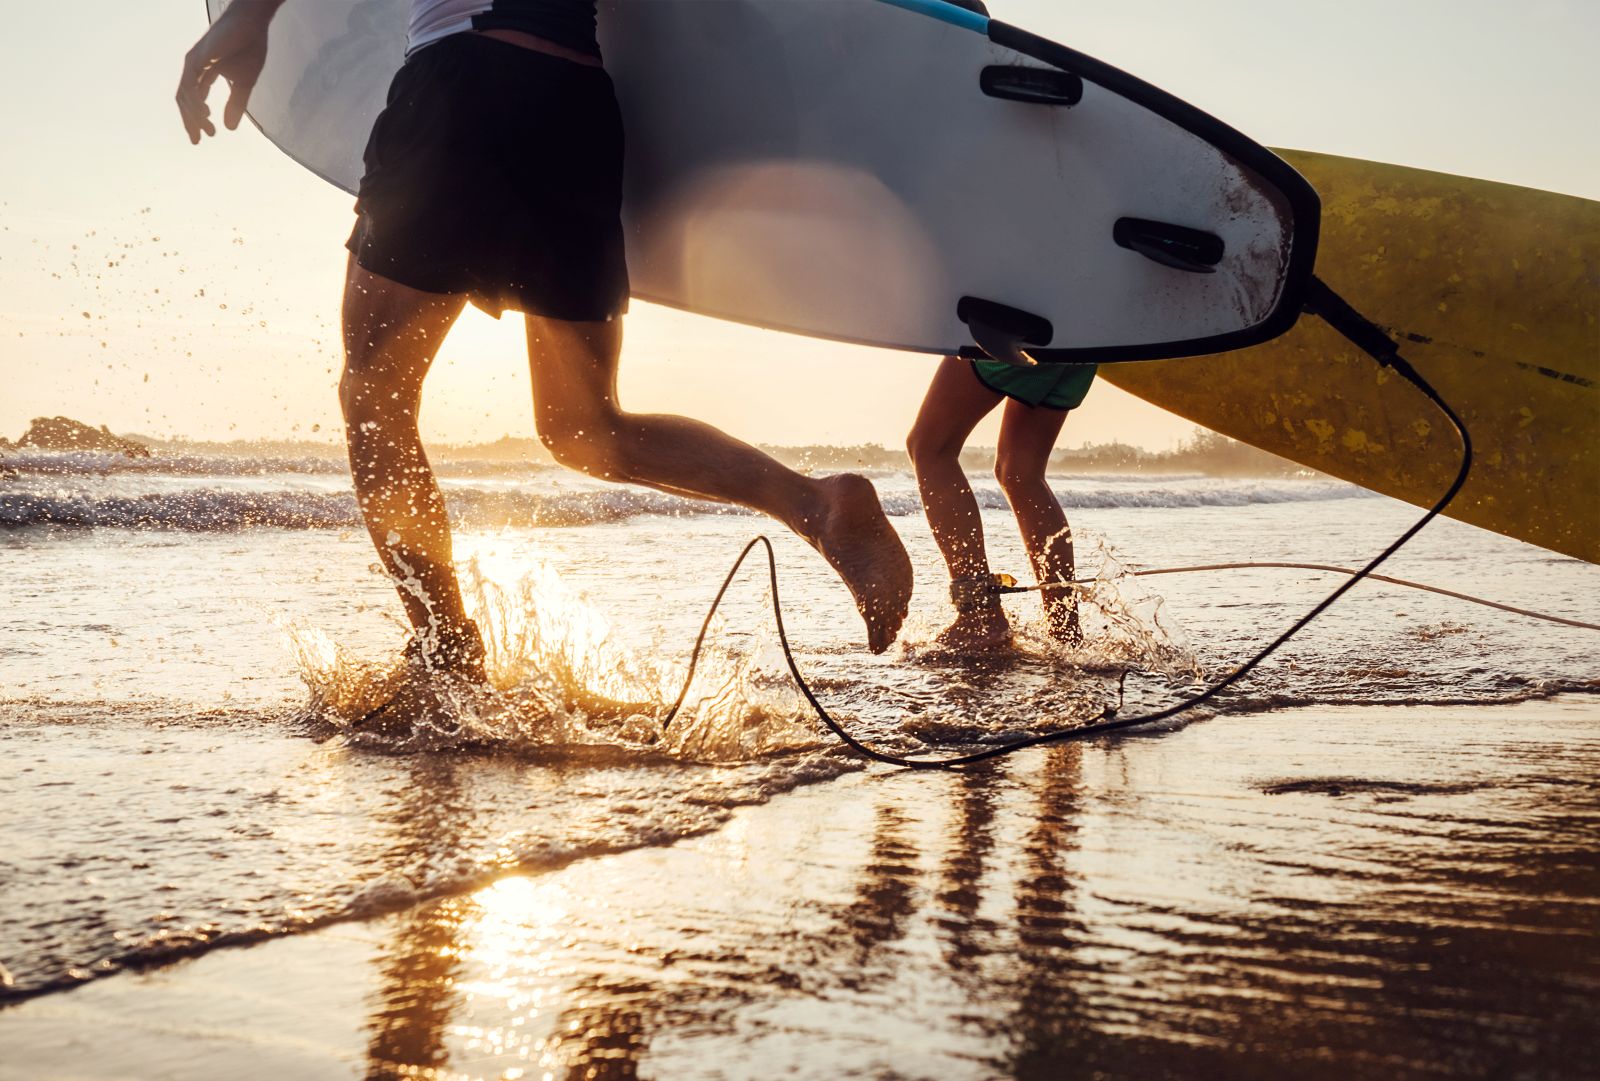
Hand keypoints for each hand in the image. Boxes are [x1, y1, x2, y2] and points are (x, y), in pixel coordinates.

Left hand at [176, 1, 281, 144]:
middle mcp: (193, 67)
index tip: (202, 138)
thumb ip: (236, 105)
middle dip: (190, 121)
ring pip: (186, 93)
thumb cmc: (248, 48)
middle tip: (199, 140)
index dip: (195, 119)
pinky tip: (205, 113)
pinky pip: (192, 82)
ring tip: (208, 129)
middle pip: (184, 99)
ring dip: (195, 114)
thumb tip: (230, 128)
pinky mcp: (199, 56)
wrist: (253, 23)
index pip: (192, 99)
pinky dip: (196, 99)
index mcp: (201, 72)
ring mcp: (194, 61)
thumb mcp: (245, 83)